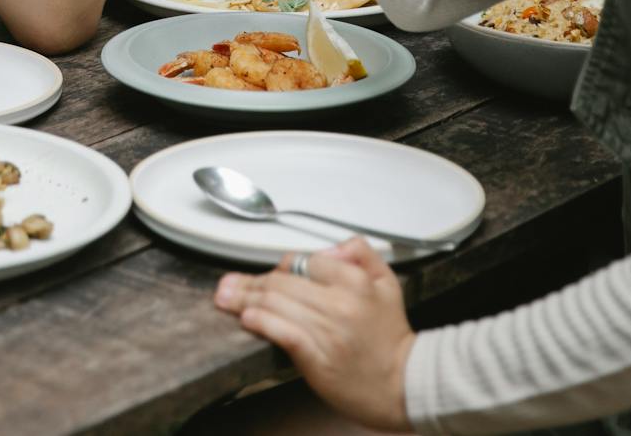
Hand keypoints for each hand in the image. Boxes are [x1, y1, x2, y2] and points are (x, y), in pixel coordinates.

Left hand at [213, 237, 415, 431]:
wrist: (404, 383)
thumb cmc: (390, 337)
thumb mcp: (387, 283)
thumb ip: (361, 253)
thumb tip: (331, 247)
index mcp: (355, 281)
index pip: (304, 262)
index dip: (282, 267)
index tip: (270, 274)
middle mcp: (339, 303)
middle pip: (282, 282)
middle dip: (250, 282)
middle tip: (229, 283)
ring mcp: (326, 331)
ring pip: (276, 304)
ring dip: (245, 299)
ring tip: (226, 297)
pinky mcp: (316, 357)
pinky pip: (282, 332)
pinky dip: (261, 322)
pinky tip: (247, 318)